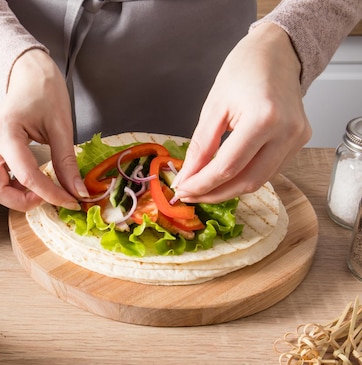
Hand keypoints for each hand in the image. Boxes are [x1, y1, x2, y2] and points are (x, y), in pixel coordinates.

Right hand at [0, 49, 86, 210]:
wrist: (30, 75)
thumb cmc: (44, 91)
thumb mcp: (61, 127)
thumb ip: (67, 162)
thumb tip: (77, 191)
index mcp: (6, 133)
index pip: (27, 177)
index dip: (52, 195)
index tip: (71, 201)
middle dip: (22, 201)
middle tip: (47, 194)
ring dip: (12, 197)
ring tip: (37, 188)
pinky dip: (8, 189)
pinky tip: (27, 182)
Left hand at [172, 23, 311, 202]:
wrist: (277, 52)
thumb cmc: (244, 71)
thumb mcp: (213, 108)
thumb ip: (200, 147)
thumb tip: (187, 177)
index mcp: (263, 119)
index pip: (228, 167)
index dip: (202, 184)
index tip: (182, 190)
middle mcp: (287, 132)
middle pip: (247, 181)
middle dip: (214, 193)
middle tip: (189, 195)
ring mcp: (297, 138)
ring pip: (260, 181)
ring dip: (229, 189)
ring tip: (203, 187)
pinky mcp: (300, 141)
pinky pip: (269, 170)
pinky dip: (245, 177)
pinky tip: (225, 175)